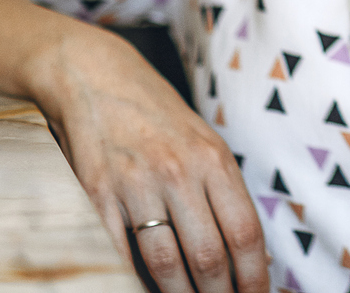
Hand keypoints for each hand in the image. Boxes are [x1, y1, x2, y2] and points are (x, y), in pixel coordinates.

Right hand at [36, 25, 267, 292]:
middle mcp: (179, 173)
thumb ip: (222, 190)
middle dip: (220, 292)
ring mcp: (135, 185)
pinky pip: (116, 251)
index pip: (245, 232)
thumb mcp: (204, 143)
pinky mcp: (95, 195)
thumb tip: (245, 248)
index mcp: (214, 160)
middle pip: (209, 254)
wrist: (97, 78)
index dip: (255, 274)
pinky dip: (130, 278)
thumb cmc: (158, 116)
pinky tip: (141, 288)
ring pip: (165, 262)